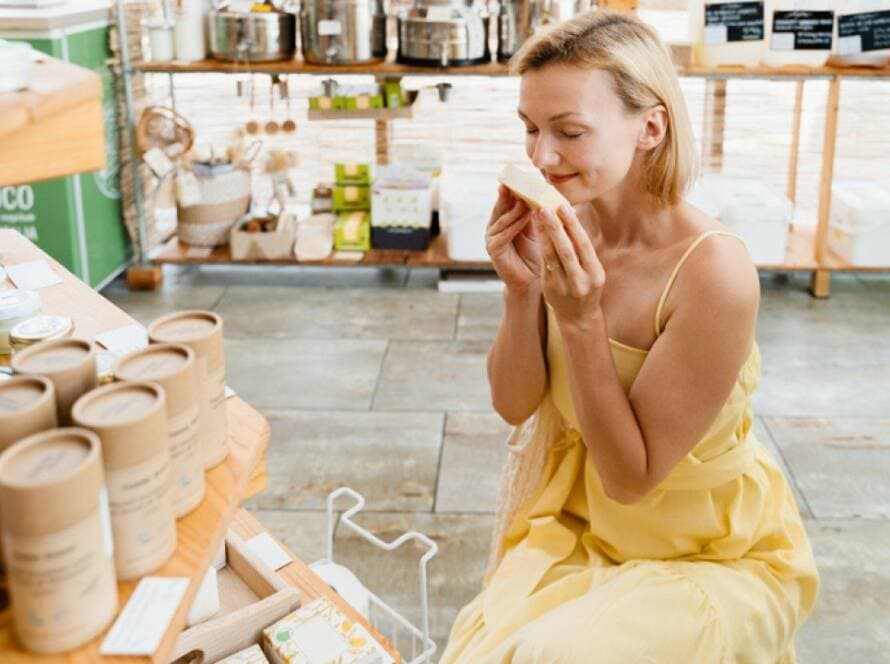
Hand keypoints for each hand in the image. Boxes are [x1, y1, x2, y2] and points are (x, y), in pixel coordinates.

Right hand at [485, 185, 540, 293]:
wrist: (533, 281)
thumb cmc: (537, 254)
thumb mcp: (536, 228)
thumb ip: (534, 212)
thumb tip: (544, 188)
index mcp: (504, 220)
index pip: (508, 200)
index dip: (515, 187)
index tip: (524, 174)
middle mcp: (495, 227)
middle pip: (502, 205)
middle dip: (511, 192)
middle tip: (520, 179)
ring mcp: (492, 238)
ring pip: (503, 218)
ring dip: (515, 207)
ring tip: (527, 196)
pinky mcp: (493, 250)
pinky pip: (504, 234)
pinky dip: (514, 224)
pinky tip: (525, 216)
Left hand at [535, 204, 605, 327]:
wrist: (578, 317)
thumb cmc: (586, 286)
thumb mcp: (592, 271)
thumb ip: (582, 251)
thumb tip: (570, 218)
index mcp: (596, 274)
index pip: (583, 245)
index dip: (573, 225)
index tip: (564, 207)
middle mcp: (581, 281)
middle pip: (567, 250)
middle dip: (555, 228)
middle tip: (545, 208)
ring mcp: (564, 286)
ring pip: (552, 256)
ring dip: (544, 235)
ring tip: (538, 216)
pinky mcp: (550, 288)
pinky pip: (544, 264)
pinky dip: (541, 246)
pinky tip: (537, 233)